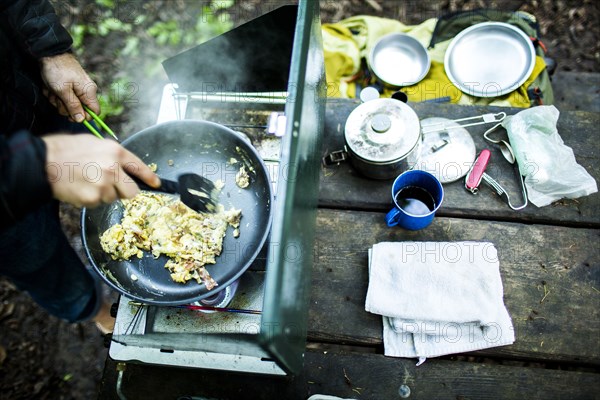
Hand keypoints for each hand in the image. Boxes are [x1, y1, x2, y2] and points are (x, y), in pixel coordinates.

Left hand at [39, 53, 99, 122]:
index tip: (70, 116)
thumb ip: (73, 106)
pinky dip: (53, 94)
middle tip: (57, 98)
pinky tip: (50, 86)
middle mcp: (85, 91)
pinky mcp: (69, 86)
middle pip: (78, 110)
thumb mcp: (63, 91)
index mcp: (89, 92)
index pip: (94, 112)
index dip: (83, 117)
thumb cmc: (57, 70)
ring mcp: (77, 88)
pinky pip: (61, 97)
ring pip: (67, 104)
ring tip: (51, 89)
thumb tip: (81, 120)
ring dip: (56, 100)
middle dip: (64, 107)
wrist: (49, 53)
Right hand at [42, 134, 160, 207]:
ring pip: (113, 198)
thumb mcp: (94, 143)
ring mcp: (103, 185)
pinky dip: (91, 199)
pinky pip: (98, 203)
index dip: (150, 178)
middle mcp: (113, 169)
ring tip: (87, 181)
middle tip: (109, 185)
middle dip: (124, 191)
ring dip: (104, 194)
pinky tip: (80, 188)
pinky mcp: (92, 198)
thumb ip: (113, 155)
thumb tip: (125, 167)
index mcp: (115, 152)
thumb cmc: (66, 150)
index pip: (140, 168)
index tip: (156, 184)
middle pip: (132, 192)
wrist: (43, 162)